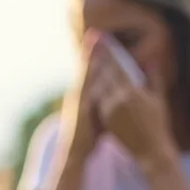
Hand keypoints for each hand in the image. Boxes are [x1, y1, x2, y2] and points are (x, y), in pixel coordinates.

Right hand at [58, 32, 106, 161]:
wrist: (75, 155)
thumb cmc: (89, 138)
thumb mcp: (98, 117)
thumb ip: (104, 103)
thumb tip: (114, 94)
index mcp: (85, 97)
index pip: (90, 72)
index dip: (93, 56)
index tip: (98, 39)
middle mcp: (79, 96)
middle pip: (85, 69)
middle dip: (90, 51)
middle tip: (95, 33)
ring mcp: (78, 102)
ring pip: (85, 75)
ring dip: (89, 59)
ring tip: (94, 43)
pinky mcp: (80, 109)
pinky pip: (86, 89)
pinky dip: (91, 77)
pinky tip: (97, 66)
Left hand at [93, 51, 175, 167]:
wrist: (151, 150)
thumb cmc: (159, 125)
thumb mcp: (159, 99)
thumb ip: (154, 78)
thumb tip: (152, 60)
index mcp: (133, 92)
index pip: (118, 66)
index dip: (110, 51)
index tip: (103, 38)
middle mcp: (119, 100)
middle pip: (105, 74)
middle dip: (100, 58)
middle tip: (92, 42)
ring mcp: (110, 111)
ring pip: (99, 87)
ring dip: (95, 73)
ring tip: (91, 59)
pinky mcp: (105, 120)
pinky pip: (98, 100)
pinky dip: (96, 90)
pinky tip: (92, 81)